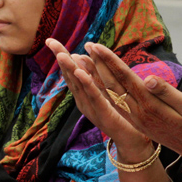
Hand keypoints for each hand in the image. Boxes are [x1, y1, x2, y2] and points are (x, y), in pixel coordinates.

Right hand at [47, 37, 151, 160]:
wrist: (131, 140)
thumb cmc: (119, 115)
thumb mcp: (105, 91)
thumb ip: (94, 75)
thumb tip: (79, 56)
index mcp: (83, 94)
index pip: (70, 71)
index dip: (61, 56)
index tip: (50, 40)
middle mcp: (83, 101)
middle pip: (70, 76)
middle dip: (61, 58)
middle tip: (50, 41)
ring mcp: (91, 108)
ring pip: (79, 85)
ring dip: (70, 69)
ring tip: (62, 54)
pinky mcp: (103, 114)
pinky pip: (94, 96)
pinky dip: (86, 84)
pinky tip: (80, 72)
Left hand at [80, 41, 181, 158]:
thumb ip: (167, 92)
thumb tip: (147, 79)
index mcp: (149, 105)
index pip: (125, 78)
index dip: (110, 61)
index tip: (97, 47)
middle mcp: (137, 112)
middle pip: (113, 84)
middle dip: (99, 64)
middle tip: (88, 46)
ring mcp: (135, 118)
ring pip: (110, 94)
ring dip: (97, 77)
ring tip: (86, 62)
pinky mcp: (136, 122)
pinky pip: (114, 103)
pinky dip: (103, 91)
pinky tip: (96, 83)